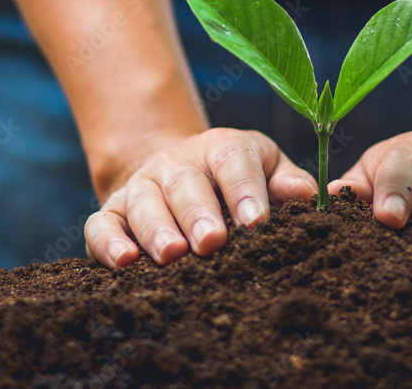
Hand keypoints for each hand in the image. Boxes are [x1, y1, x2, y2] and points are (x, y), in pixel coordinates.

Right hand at [84, 128, 317, 267]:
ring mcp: (141, 185)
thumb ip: (287, 180)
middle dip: (199, 213)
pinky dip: (108, 243)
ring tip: (172, 256)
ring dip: (157, 230)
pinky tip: (125, 263)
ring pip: (144, 203)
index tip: (258, 223)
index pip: (234, 161)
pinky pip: (102, 224)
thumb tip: (310, 195)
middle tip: (213, 243)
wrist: (177, 171)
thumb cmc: (234, 177)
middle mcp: (177, 163)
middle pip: (185, 183)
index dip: (245, 190)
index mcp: (221, 148)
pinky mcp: (112, 211)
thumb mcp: (265, 167)